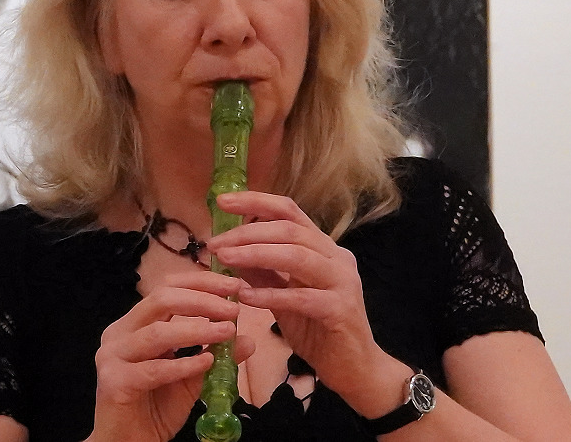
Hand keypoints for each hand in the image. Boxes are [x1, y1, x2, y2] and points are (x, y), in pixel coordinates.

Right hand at [88, 271, 253, 441]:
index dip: (202, 282)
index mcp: (136, 322)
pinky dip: (183, 364)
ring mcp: (113, 356)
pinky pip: (153, 369)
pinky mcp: (113, 382)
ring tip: (227, 332)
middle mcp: (121, 332)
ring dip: (197, 330)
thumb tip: (247, 339)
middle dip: (202, 300)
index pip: (168, 287)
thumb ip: (215, 356)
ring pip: (158, 332)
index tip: (234, 286)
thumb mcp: (193, 377)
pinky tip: (207, 363)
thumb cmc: (156, 407)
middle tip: (234, 308)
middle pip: (162, 299)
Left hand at [207, 192, 395, 406]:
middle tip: (215, 243)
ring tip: (224, 259)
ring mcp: (343, 281)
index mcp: (324, 248)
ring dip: (255, 254)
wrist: (355, 369)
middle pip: (290, 229)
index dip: (256, 202)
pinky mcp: (340, 309)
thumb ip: (262, 272)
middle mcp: (337, 257)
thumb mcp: (283, 297)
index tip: (223, 201)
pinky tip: (245, 297)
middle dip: (247, 232)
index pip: (290, 212)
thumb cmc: (318, 330)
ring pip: (297, 255)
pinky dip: (271, 294)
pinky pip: (301, 296)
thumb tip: (229, 249)